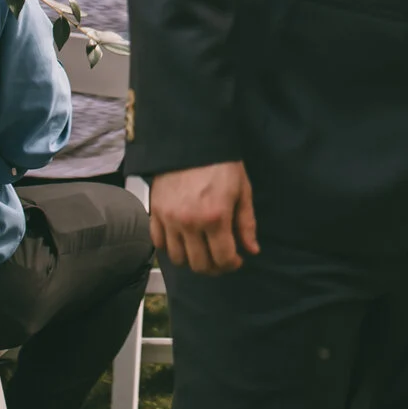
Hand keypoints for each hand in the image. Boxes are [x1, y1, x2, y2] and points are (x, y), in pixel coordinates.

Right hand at [149, 160, 259, 274]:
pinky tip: (183, 240)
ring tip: (202, 250)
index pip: (222, 259)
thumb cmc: (222, 163)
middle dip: (214, 267)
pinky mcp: (155, 212)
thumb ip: (246, 224)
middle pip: (199, 264)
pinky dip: (170, 247)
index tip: (236, 260)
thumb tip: (252, 250)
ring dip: (192, 260)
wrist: (193, 141)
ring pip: (178, 259)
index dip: (232, 265)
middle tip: (221, 258)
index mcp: (216, 217)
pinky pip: (159, 244)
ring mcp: (170, 219)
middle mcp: (190, 223)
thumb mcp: (242, 191)